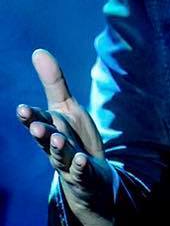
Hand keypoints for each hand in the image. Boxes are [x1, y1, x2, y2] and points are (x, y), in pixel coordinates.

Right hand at [17, 49, 113, 218]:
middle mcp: (54, 146)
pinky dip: (80, 166)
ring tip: (57, 140)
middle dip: (40, 133)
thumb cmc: (74, 136)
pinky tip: (81, 160)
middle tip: (35, 126)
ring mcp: (67, 162)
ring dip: (58, 148)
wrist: (90, 174)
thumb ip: (53, 82)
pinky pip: (81, 171)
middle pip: (46, 139)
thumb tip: (38, 51)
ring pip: (60, 156)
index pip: (38, 120)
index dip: (30, 116)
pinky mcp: (84, 175)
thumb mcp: (65, 107)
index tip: (22, 109)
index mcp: (49, 127)